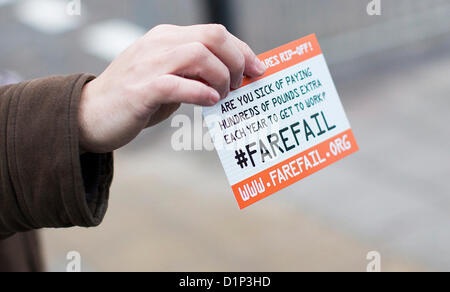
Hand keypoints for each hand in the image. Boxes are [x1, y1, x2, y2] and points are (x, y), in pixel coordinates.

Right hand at [78, 24, 265, 152]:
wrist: (89, 115)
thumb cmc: (134, 99)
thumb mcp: (167, 78)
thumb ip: (193, 75)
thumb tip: (229, 82)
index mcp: (167, 38)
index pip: (215, 33)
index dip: (243, 50)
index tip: (258, 69)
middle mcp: (160, 45)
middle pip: (213, 37)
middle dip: (237, 61)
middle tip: (238, 86)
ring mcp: (149, 65)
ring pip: (199, 55)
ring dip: (221, 78)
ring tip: (222, 97)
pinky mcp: (141, 89)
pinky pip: (177, 84)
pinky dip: (200, 92)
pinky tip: (210, 102)